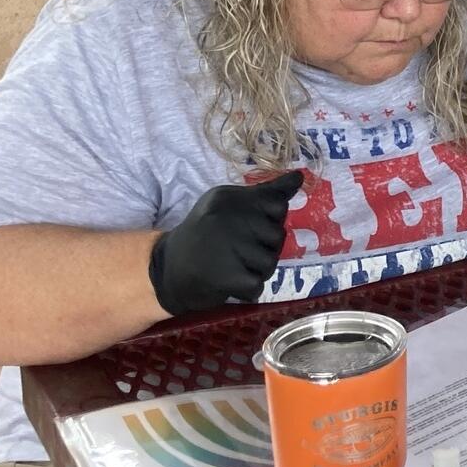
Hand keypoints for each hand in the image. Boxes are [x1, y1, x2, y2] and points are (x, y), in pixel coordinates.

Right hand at [147, 170, 302, 315]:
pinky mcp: (225, 275)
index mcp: (229, 197)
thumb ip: (265, 194)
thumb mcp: (229, 207)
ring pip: (270, 263)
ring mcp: (226, 246)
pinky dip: (247, 290)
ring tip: (232, 267)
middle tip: (236, 252)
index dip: (269, 222)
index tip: (247, 228)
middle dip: (264, 249)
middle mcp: (227, 217)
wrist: (166, 271)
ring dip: (256, 271)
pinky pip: (257, 285)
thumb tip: (300, 176)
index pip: (277, 205)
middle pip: (278, 236)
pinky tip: (229, 284)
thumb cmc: (206, 236)